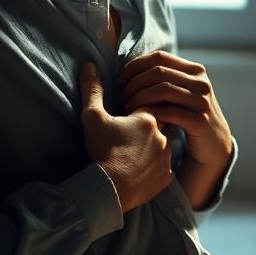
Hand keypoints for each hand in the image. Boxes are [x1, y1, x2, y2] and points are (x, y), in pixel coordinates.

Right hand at [80, 62, 173, 212]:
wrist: (109, 188)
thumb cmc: (102, 150)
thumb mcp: (93, 117)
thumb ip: (93, 90)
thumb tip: (89, 66)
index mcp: (148, 119)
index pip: (151, 104)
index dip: (139, 107)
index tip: (129, 113)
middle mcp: (163, 137)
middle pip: (160, 124)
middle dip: (148, 127)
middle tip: (131, 134)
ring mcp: (166, 159)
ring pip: (164, 147)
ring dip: (152, 147)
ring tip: (134, 153)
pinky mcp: (165, 178)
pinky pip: (164, 169)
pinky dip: (154, 168)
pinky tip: (142, 170)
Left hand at [117, 51, 233, 169]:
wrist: (214, 145)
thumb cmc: (188, 117)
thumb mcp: (182, 93)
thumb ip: (166, 79)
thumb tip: (131, 69)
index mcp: (195, 71)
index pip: (160, 57)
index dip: (136, 66)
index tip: (120, 80)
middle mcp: (201, 83)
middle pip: (159, 72)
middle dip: (134, 83)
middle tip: (120, 96)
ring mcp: (202, 102)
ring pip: (163, 89)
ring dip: (139, 97)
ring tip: (127, 107)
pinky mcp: (200, 121)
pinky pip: (168, 112)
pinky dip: (149, 113)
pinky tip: (139, 119)